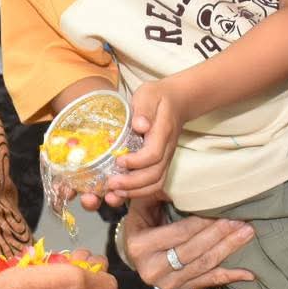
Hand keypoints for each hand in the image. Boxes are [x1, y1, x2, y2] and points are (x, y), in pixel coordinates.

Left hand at [105, 78, 184, 206]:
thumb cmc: (157, 97)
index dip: (136, 162)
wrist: (177, 101)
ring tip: (113, 193)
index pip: (153, 154)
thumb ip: (143, 109)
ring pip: (156, 183)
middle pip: (155, 175)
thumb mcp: (148, 95)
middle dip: (132, 184)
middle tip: (110, 184)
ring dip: (134, 192)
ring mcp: (165, 158)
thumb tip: (140, 125)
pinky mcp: (160, 164)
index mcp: (163, 132)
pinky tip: (120, 193)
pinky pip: (153, 184)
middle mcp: (166, 149)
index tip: (118, 160)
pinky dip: (138, 192)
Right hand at [121, 199, 254, 288]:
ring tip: (247, 234)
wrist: (133, 248)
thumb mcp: (144, 202)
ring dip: (228, 250)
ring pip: (204, 266)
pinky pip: (206, 282)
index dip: (203, 223)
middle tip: (241, 222)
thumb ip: (159, 191)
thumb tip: (181, 176)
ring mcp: (165, 283)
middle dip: (220, 235)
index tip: (224, 212)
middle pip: (194, 251)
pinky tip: (248, 273)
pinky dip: (228, 277)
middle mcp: (151, 269)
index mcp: (140, 246)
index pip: (179, 233)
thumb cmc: (141, 220)